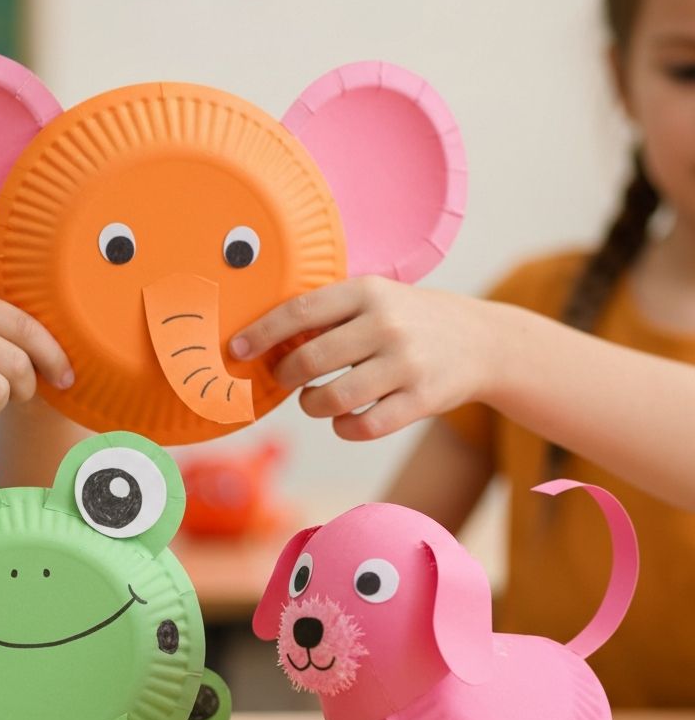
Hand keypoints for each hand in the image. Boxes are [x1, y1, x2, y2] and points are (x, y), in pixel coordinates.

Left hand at [229, 276, 494, 440]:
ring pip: (333, 399)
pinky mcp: (421, 400)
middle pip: (310, 359)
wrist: (483, 341)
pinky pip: (363, 426)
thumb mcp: (378, 297)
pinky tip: (344, 418)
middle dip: (285, 375)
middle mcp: (387, 324)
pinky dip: (343, 427)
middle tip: (283, 377)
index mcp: (368, 291)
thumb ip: (330, 311)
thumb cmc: (411, 320)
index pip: (300, 311)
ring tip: (314, 399)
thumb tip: (264, 337)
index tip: (236, 349)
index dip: (261, 333)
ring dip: (312, 405)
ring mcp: (406, 364)